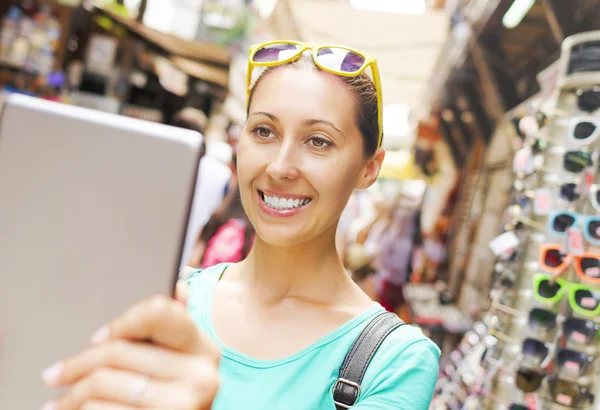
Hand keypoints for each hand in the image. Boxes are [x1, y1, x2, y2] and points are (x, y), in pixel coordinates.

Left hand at [41, 292, 219, 409]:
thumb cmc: (173, 398)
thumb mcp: (183, 362)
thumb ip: (176, 328)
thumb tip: (179, 287)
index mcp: (204, 347)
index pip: (159, 313)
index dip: (122, 322)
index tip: (96, 337)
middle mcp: (199, 375)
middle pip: (119, 351)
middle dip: (77, 364)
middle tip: (54, 375)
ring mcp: (182, 404)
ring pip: (102, 383)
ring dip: (72, 395)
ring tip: (61, 402)